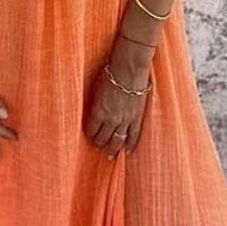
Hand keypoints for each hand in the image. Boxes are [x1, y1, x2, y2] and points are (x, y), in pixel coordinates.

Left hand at [84, 37, 152, 159]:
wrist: (129, 69)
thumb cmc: (109, 74)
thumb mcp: (95, 89)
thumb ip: (94, 104)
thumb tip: (92, 113)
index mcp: (97, 112)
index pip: (91, 130)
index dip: (90, 134)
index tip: (90, 135)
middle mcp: (110, 119)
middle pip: (103, 138)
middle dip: (100, 143)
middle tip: (98, 146)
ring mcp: (125, 120)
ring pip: (118, 140)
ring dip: (113, 149)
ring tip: (111, 156)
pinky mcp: (137, 118)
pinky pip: (134, 135)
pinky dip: (131, 144)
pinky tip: (128, 151)